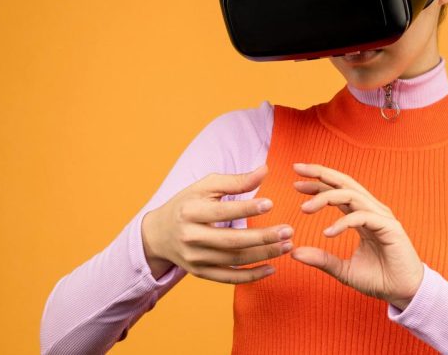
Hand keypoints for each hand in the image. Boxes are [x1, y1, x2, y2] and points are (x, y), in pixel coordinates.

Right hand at [140, 164, 295, 283]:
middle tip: (288, 231)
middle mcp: (191, 237)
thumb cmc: (188, 203)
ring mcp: (195, 258)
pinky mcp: (200, 272)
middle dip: (263, 237)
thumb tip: (265, 170)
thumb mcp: (205, 186)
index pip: (222, 211)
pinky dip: (251, 276)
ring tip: (287, 245)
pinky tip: (272, 268)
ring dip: (264, 255)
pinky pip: (229, 277)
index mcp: (191, 211)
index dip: (247, 208)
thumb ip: (236, 180)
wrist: (159, 234)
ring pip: (234, 259)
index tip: (271, 203)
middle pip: (231, 240)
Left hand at [288, 162, 423, 309]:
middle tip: (297, 169)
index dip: (318, 183)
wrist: (403, 293)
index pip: (338, 191)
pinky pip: (362, 217)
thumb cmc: (379, 279)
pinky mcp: (389, 228)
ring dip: (326, 197)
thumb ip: (322, 259)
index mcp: (361, 215)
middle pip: (344, 183)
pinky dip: (343, 222)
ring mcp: (381, 217)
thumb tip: (295, 253)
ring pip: (351, 195)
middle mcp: (371, 210)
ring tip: (304, 208)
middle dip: (321, 173)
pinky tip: (327, 233)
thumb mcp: (343, 270)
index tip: (296, 183)